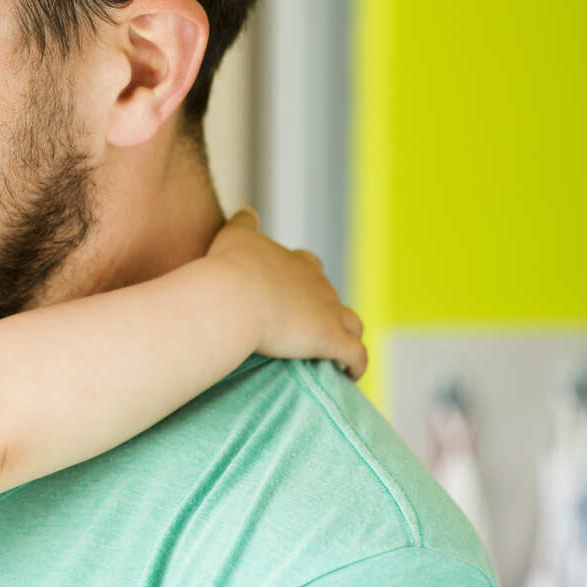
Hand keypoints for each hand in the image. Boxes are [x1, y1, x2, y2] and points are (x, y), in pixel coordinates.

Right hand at [207, 208, 367, 380]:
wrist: (235, 297)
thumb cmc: (230, 267)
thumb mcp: (233, 236)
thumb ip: (243, 223)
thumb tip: (247, 210)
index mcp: (294, 263)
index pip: (307, 265)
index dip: (301, 278)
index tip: (290, 291)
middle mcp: (317, 283)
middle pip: (330, 294)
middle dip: (323, 308)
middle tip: (305, 326)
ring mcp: (328, 311)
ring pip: (352, 323)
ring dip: (346, 335)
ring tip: (335, 355)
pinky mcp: (331, 339)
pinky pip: (356, 355)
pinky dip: (356, 365)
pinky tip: (349, 375)